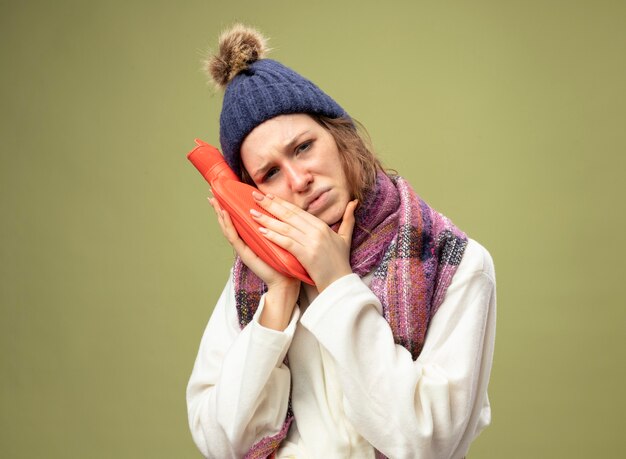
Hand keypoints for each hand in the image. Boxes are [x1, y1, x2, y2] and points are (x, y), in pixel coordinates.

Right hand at [209, 196, 299, 329]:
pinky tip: (224, 214)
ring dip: (220, 214)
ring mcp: (243, 248)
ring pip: (228, 227)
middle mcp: (245, 241)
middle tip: (211, 192)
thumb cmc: (284, 259)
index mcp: (252, 236)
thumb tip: (276, 207)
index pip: (238, 218)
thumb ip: (273, 225)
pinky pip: (234, 237)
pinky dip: (228, 225)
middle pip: (229, 221)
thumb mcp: (277, 237)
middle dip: (219, 207)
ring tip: (214, 200)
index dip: (230, 205)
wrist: (285, 280)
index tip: (223, 191)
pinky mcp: (245, 253)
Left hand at [249, 191, 357, 291]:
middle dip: (270, 205)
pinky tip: (261, 232)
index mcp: (322, 226)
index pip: (298, 211)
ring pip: (285, 227)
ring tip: (252, 213)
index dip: (282, 203)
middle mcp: (316, 231)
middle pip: (289, 215)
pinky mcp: (307, 254)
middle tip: (255, 197)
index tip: (268, 196)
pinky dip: (274, 236)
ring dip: (267, 219)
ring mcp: (311, 242)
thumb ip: (348, 219)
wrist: (340, 282)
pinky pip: (287, 242)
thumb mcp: (346, 237)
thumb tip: (354, 202)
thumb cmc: (340, 261)